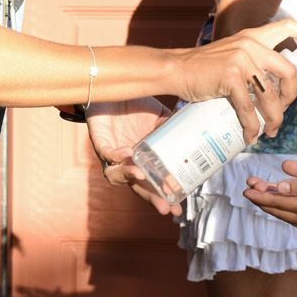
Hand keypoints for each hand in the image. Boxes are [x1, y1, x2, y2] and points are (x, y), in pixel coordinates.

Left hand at [86, 98, 178, 216]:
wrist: (113, 89)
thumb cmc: (135, 105)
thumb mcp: (159, 115)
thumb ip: (173, 126)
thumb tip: (196, 131)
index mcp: (143, 158)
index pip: (153, 183)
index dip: (164, 196)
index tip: (178, 208)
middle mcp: (127, 161)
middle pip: (137, 187)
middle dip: (150, 198)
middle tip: (164, 208)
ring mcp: (112, 153)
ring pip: (116, 176)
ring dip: (129, 177)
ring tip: (142, 176)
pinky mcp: (100, 141)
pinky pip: (106, 153)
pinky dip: (116, 155)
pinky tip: (129, 151)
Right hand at [172, 20, 296, 142]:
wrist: (177, 69)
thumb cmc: (204, 66)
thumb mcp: (233, 53)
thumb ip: (252, 59)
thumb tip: (273, 83)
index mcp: (254, 37)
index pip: (288, 27)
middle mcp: (251, 45)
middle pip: (287, 72)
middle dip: (290, 97)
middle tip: (283, 111)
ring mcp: (241, 60)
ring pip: (270, 96)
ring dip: (274, 119)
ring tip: (270, 131)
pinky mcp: (230, 77)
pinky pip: (248, 108)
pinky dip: (252, 126)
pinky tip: (250, 135)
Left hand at [242, 160, 296, 232]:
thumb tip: (279, 181)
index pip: (277, 201)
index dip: (260, 194)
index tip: (246, 187)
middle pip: (279, 210)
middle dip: (262, 198)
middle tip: (248, 187)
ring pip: (287, 216)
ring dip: (273, 205)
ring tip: (262, 194)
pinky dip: (286, 211)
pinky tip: (283, 204)